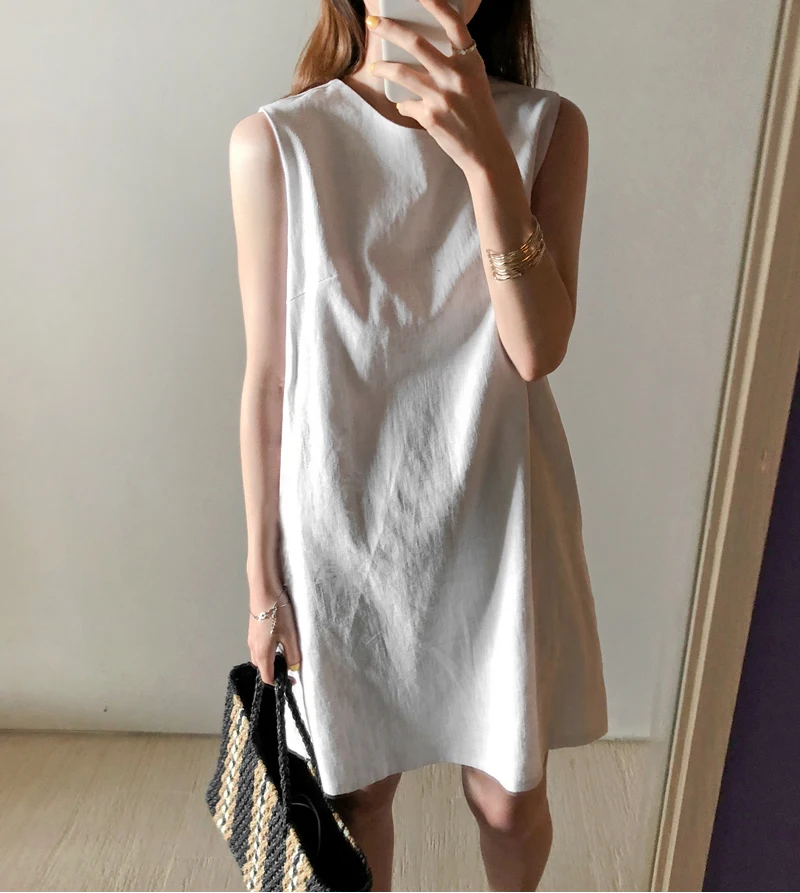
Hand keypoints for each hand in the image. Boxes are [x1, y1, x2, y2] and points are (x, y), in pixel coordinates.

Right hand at [248, 586, 302, 685]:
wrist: (264, 590)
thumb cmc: (277, 612)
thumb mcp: (290, 635)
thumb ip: (293, 654)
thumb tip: (294, 668)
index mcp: (262, 653)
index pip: (267, 678)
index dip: (279, 683)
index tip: (292, 681)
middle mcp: (253, 648)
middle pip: (262, 669)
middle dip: (275, 672)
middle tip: (290, 667)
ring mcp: (251, 638)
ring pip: (260, 658)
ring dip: (271, 661)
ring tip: (286, 654)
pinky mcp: (253, 630)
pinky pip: (259, 647)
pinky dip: (268, 651)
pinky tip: (278, 641)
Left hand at [366, 0, 511, 176]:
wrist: (485, 149)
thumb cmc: (478, 112)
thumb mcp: (474, 79)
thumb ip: (455, 62)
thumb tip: (423, 48)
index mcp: (470, 61)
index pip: (453, 23)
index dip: (435, 4)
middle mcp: (456, 75)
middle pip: (415, 43)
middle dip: (389, 29)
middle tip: (373, 23)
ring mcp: (442, 96)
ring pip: (401, 72)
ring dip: (382, 67)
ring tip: (374, 66)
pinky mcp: (431, 116)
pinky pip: (406, 103)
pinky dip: (403, 103)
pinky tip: (402, 104)